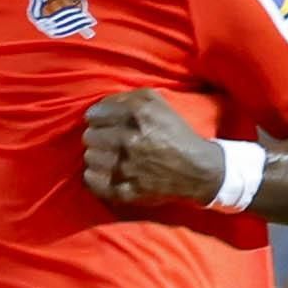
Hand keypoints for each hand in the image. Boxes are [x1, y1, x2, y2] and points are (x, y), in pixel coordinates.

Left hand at [80, 92, 229, 208]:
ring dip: (98, 157)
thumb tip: (102, 106)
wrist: (198, 169)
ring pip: (89, 158)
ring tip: (110, 157)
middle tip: (110, 141)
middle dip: (98, 137)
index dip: (99, 118)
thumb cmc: (176, 133)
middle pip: (89, 136)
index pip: (94, 115)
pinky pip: (92, 182)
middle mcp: (128, 140)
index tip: (106, 123)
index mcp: (136, 115)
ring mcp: (125, 167)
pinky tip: (105, 173)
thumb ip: (127, 97)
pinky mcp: (125, 190)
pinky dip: (95, 177)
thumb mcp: (157, 102)